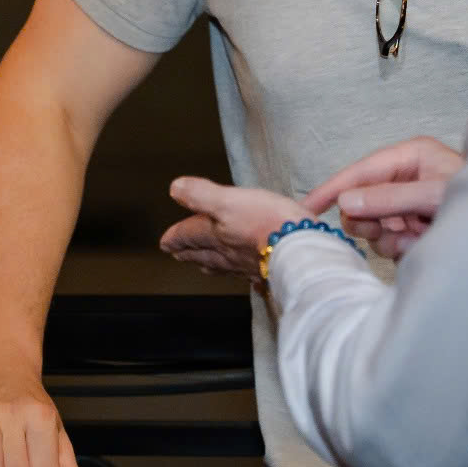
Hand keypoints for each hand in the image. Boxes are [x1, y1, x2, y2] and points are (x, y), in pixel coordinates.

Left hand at [164, 177, 306, 277]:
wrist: (302, 251)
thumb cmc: (267, 223)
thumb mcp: (229, 200)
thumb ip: (201, 195)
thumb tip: (176, 189)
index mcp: (216, 235)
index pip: (189, 235)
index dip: (176, 236)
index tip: (165, 241)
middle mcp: (229, 254)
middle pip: (204, 254)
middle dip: (190, 252)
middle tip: (177, 254)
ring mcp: (250, 265)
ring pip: (224, 265)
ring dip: (211, 264)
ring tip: (203, 265)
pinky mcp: (272, 271)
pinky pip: (253, 271)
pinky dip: (246, 273)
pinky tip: (250, 277)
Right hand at [305, 136, 460, 261]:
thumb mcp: (433, 194)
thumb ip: (390, 198)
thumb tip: (348, 201)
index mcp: (410, 158)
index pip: (360, 170)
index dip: (332, 188)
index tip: (307, 207)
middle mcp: (407, 180)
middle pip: (362, 201)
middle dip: (371, 220)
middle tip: (388, 230)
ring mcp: (410, 207)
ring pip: (374, 226)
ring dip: (390, 238)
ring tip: (416, 240)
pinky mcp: (414, 231)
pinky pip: (390, 243)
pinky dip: (402, 249)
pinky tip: (422, 247)